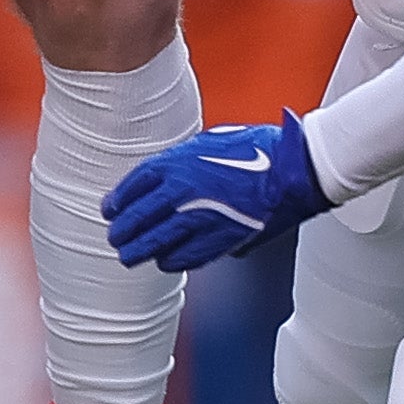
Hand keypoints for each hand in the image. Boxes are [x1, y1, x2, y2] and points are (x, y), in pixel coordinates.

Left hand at [103, 109, 335, 271]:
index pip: (132, 186)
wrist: (293, 168)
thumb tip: (164, 180)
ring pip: (156, 243)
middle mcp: (182, 191)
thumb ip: (182, 162)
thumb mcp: (210, 142)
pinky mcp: (220, 239)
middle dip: (122, 232)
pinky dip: (172, 261)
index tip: (110, 210)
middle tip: (116, 238)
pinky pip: (186, 257)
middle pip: (137, 219)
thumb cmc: (257, 149)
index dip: (117, 201)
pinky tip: (166, 261)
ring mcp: (200, 217)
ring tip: (130, 257)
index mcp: (177, 162)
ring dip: (139, 252)